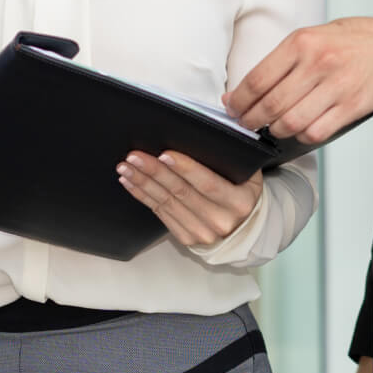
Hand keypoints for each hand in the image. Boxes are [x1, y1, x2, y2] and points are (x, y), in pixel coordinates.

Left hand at [116, 150, 262, 245]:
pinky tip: (131, 182)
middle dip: (155, 172)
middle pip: (181, 193)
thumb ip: (228, 158)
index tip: (164, 154)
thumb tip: (196, 135)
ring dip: (143, 183)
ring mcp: (203, 232)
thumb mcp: (246, 174)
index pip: (208, 184)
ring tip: (126, 167)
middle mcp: (221, 220)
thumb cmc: (241, 191)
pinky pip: (160, 213)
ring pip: (167, 203)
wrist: (245, 227)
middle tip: (135, 156)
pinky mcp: (187, 238)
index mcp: (239, 202)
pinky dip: (143, 196)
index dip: (185, 169)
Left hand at [224, 16, 372, 143]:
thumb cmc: (348, 42)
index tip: (232, 108)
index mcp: (302, 42)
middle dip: (251, 120)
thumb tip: (240, 91)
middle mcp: (318, 63)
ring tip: (272, 127)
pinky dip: (301, 136)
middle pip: (271, 104)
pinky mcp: (351, 107)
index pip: (258, 78)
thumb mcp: (310, 37)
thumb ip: (277, 63)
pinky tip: (299, 129)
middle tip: (246, 124)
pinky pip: (316, 132)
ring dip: (275, 130)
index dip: (239, 99)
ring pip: (291, 122)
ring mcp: (336, 86)